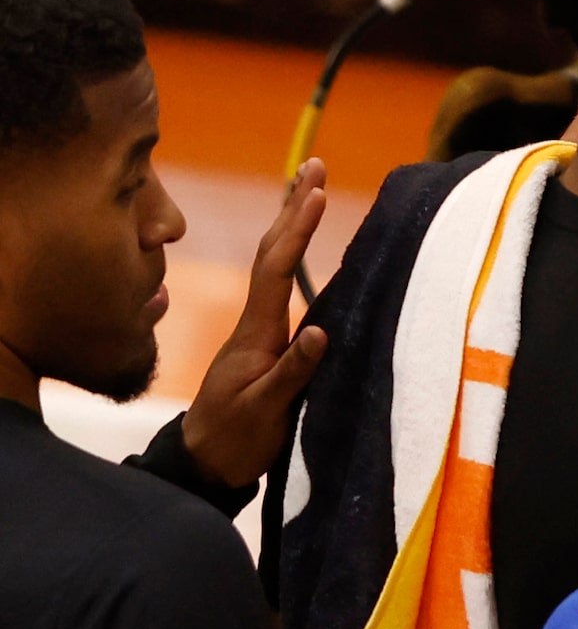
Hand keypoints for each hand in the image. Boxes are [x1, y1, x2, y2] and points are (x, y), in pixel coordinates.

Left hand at [181, 161, 331, 487]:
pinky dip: (293, 255)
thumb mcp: (264, 411)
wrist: (205, 464)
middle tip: (314, 163)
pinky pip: (281, 286)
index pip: (276, 269)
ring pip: (274, 265)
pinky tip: (302, 249)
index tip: (317, 192)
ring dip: (291, 223)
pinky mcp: (266, 343)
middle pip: (272, 252)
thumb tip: (321, 329)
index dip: (297, 229)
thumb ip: (291, 372)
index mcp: (256, 332)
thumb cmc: (235, 441)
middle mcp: (255, 322)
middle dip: (293, 207)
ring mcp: (259, 331)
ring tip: (309, 189)